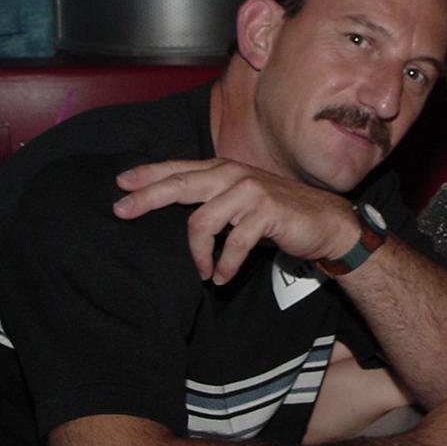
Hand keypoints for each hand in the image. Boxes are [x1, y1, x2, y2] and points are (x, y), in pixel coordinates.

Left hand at [112, 158, 358, 283]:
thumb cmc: (279, 215)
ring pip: (203, 220)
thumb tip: (174, 214)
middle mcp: (234, 175)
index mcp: (225, 170)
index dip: (149, 174)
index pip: (180, 169)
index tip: (120, 184)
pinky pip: (233, 242)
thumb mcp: (241, 202)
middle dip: (147, 198)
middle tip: (121, 211)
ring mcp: (250, 192)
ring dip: (196, 253)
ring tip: (200, 271)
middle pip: (181, 185)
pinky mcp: (266, 212)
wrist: (326, 223)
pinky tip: (221, 277)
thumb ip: (213, 201)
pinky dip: (225, 264)